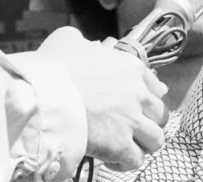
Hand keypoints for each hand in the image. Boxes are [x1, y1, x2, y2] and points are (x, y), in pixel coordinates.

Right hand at [37, 27, 168, 171]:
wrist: (41, 96)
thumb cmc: (53, 68)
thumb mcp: (68, 40)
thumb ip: (83, 41)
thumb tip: (86, 45)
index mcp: (132, 69)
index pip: (156, 87)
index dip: (146, 99)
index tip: (135, 107)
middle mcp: (138, 95)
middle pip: (161, 115)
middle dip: (149, 123)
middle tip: (131, 128)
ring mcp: (132, 121)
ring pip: (156, 140)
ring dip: (143, 144)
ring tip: (127, 146)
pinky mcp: (120, 146)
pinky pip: (136, 160)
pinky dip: (126, 162)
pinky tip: (112, 159)